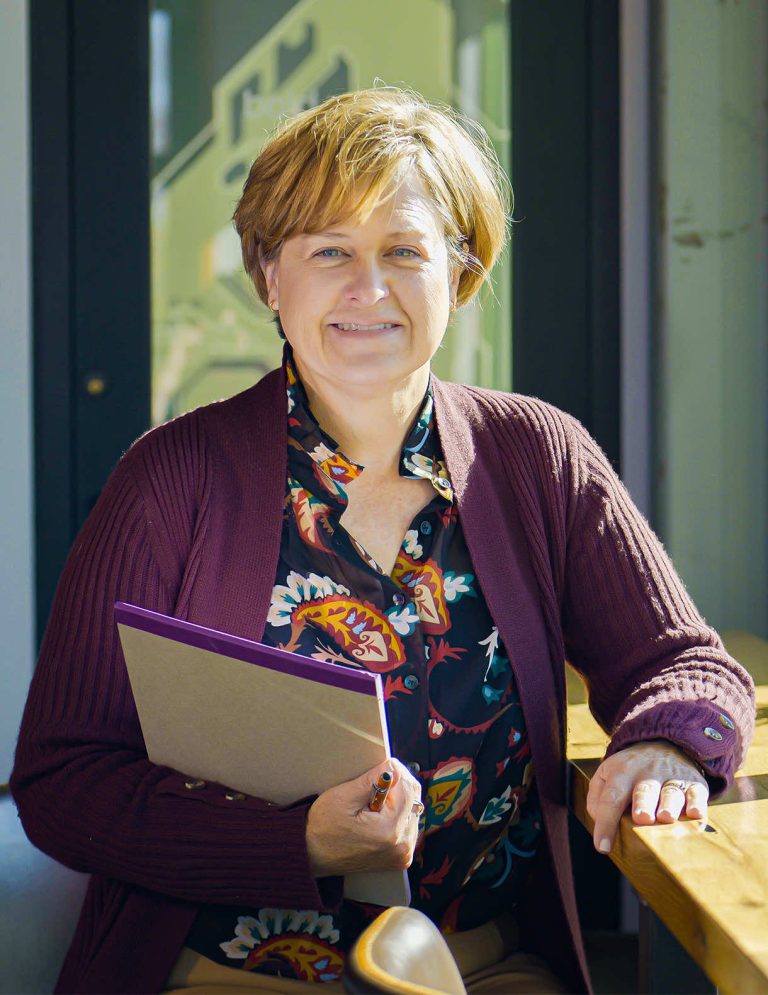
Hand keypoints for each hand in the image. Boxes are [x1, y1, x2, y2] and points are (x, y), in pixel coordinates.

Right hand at [306, 758, 422, 876]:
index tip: (379, 769)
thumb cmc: (323, 828)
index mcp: (390, 831)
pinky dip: (397, 815)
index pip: (408, 788)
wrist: (312, 855)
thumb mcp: (343, 797)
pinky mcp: (400, 858)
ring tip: (373, 804)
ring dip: (397, 800)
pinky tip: (379, 816)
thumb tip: (393, 767)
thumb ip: (372, 781)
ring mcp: (403, 854)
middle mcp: (402, 846)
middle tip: (374, 786)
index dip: (394, 772)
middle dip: (397, 786)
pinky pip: (408, 825)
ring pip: (413, 810)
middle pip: (414, 798)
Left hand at [586, 740, 708, 854]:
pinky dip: (697, 803)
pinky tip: (696, 814)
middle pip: (644, 791)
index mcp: (622, 772)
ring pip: (671, 792)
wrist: (662, 743)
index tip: (602, 847)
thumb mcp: (606, 774)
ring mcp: (672, 777)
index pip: (611, 798)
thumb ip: (598, 798)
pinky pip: (696, 793)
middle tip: (641, 818)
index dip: (606, 822)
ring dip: (669, 805)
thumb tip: (601, 823)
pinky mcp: (693, 783)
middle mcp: (647, 773)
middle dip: (643, 805)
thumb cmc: (629, 770)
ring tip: (666, 817)